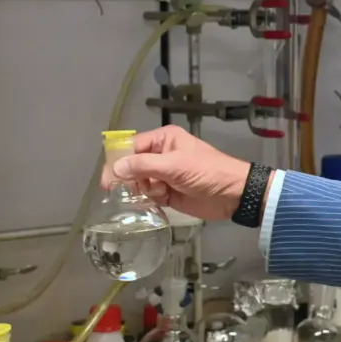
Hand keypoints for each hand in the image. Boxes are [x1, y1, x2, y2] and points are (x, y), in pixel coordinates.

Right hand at [101, 126, 251, 221]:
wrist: (232, 194)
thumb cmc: (206, 172)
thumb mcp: (175, 165)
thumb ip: (144, 166)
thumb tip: (115, 167)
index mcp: (164, 139)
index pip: (132, 146)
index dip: (118, 161)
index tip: (108, 179)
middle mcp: (161, 155)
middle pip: (132, 166)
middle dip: (130, 179)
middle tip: (127, 192)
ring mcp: (164, 175)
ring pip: (139, 183)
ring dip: (142, 191)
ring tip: (158, 193)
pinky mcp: (168, 193)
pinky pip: (148, 196)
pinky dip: (149, 200)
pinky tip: (159, 202)